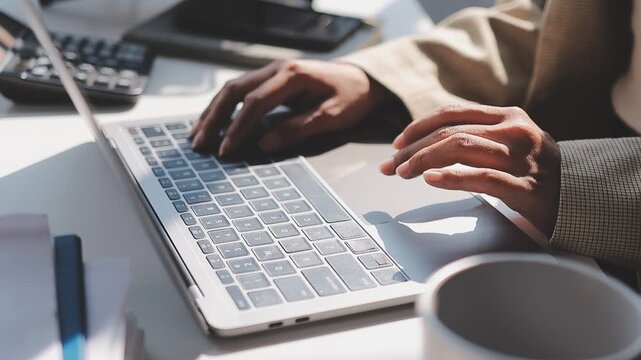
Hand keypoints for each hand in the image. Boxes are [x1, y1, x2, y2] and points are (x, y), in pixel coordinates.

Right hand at [191, 59, 387, 154]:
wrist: (363, 79)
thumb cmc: (351, 97)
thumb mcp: (331, 116)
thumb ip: (298, 128)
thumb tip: (264, 144)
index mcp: (292, 76)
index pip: (255, 103)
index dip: (238, 129)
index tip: (226, 150)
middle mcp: (276, 69)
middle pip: (234, 92)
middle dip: (214, 120)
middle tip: (200, 144)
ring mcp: (271, 72)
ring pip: (232, 89)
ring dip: (213, 113)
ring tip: (197, 136)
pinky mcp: (270, 79)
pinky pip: (240, 91)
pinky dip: (223, 108)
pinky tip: (212, 122)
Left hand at [380, 105, 560, 235]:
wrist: (581, 197)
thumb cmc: (534, 171)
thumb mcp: (510, 142)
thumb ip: (477, 136)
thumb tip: (427, 143)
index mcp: (507, 117)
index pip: (452, 113)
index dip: (419, 126)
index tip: (397, 143)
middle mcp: (513, 132)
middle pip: (450, 132)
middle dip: (413, 149)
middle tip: (390, 165)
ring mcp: (520, 159)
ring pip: (461, 149)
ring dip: (424, 161)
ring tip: (403, 173)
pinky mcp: (525, 187)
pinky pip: (482, 178)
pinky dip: (452, 178)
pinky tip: (431, 180)